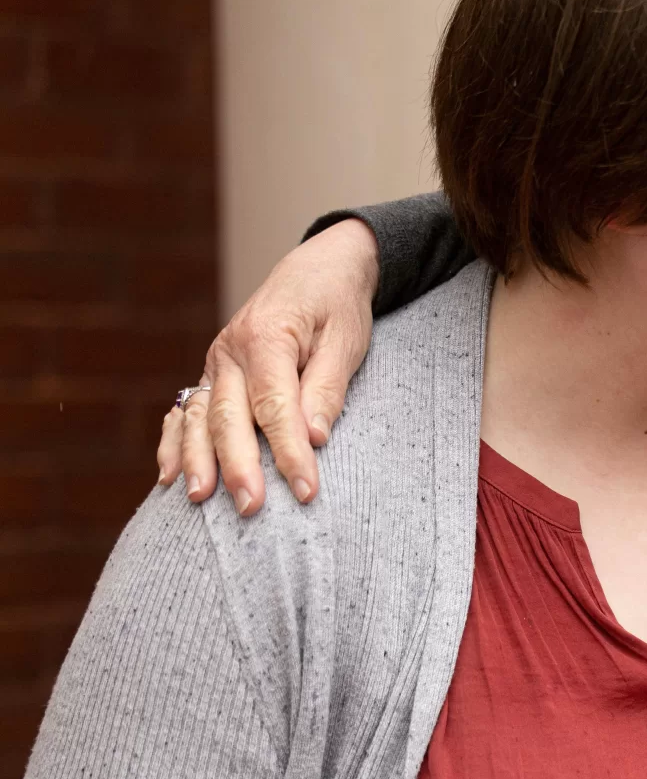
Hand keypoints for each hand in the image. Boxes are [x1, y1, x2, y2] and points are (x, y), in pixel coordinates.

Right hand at [156, 220, 379, 514]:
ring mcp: (215, 361)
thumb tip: (313, 437)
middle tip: (251, 508)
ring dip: (198, 460)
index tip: (306, 491)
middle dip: (239, 466)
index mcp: (267, 337)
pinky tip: (168, 477)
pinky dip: (175, 443)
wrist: (318, 270)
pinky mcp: (212, 372)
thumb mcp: (346, 341)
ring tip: (200, 499)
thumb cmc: (337, 307)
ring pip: (200, 417)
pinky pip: (186, 410)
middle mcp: (231, 350)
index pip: (275, 406)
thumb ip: (327, 388)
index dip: (289, 452)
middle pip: (229, 416)